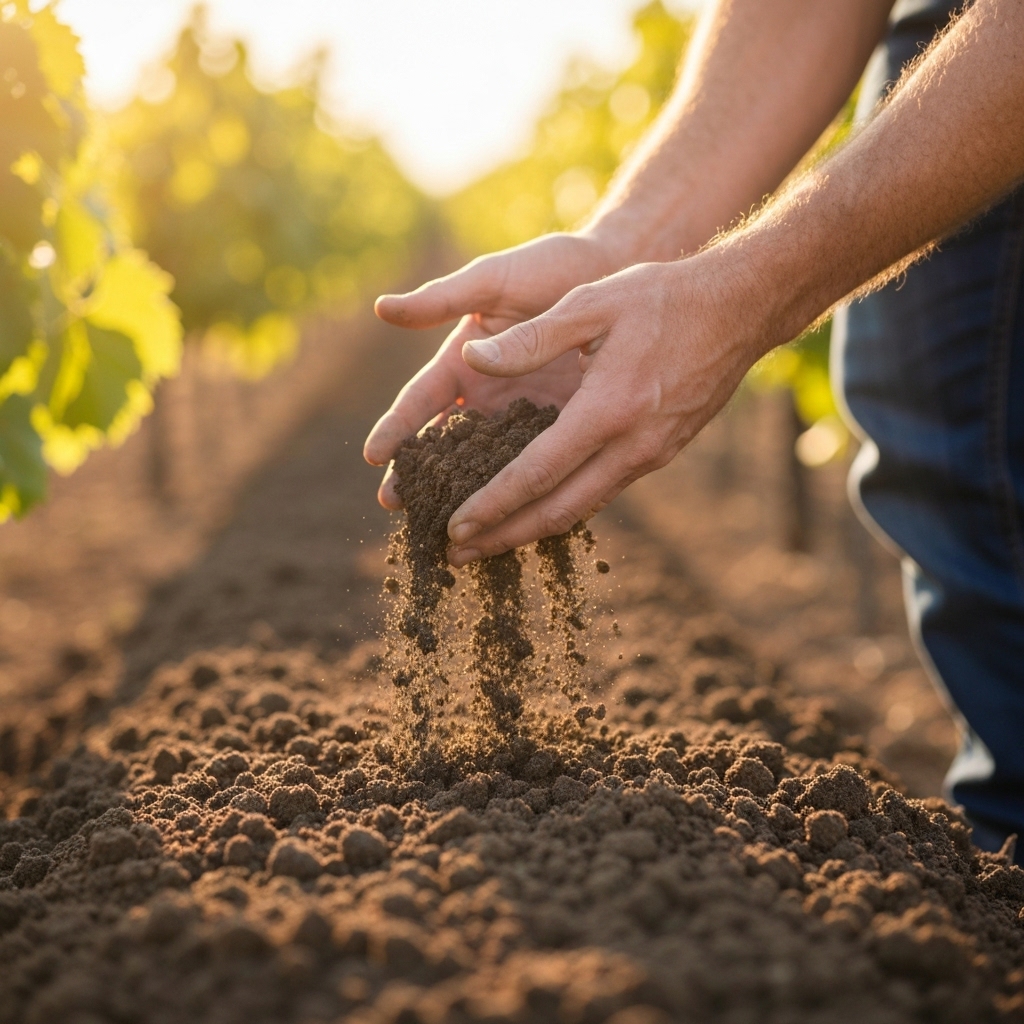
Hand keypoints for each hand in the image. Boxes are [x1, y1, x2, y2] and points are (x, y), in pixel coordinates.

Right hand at [363, 232, 617, 507]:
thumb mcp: (494, 280)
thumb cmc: (551, 267)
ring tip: (444, 525)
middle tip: (395, 506)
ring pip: (485, 464)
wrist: (616, 270)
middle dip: (419, 475)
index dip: (396, 427)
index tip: (374, 455)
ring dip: (465, 494)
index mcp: (462, 362)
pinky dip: (521, 491)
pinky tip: (509, 518)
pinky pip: (536, 464)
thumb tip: (384, 308)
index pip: (419, 402)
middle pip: (444, 445)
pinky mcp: (559, 427)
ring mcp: (521, 415)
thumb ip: (443, 298)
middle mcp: (485, 395)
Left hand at [443, 255, 766, 565]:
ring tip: (489, 543)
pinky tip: (538, 508)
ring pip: (583, 508)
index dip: (492, 505)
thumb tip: (472, 358)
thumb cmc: (662, 297)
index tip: (455, 527)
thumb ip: (529, 338)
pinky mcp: (661, 453)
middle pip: (558, 511)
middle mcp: (632, 446)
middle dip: (504, 537)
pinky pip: (604, 491)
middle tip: (458, 557)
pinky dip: (565, 506)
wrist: (741, 308)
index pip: (536, 474)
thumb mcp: (590, 303)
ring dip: (532, 529)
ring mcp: (651, 455)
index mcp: (607, 410)